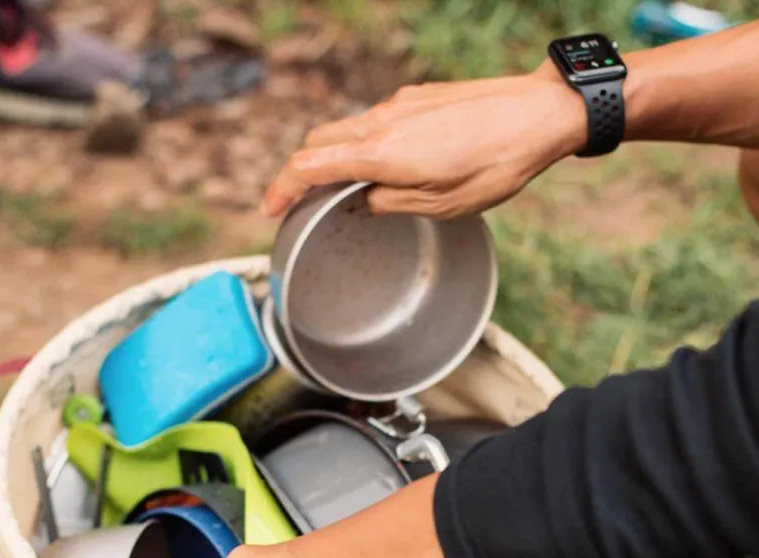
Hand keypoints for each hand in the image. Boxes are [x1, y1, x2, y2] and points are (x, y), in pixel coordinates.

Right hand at [262, 68, 584, 218]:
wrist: (538, 115)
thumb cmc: (495, 165)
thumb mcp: (442, 205)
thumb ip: (391, 203)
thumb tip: (363, 202)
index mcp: (382, 153)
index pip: (310, 166)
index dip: (283, 188)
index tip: (271, 208)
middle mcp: (382, 121)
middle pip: (318, 141)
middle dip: (301, 171)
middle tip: (301, 201)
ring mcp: (399, 104)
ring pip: (346, 128)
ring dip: (334, 157)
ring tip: (341, 188)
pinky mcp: (418, 98)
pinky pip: (375, 120)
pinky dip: (363, 143)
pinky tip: (384, 165)